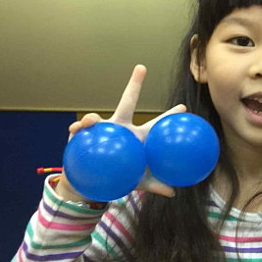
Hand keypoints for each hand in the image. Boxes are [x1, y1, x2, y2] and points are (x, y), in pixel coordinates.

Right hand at [65, 65, 186, 197]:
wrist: (93, 183)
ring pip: (99, 116)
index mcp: (137, 136)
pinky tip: (76, 130)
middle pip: (128, 102)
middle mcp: (120, 127)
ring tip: (91, 121)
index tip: (184, 106)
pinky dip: (78, 129)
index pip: (155, 124)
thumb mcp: (138, 182)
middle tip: (141, 68)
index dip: (169, 116)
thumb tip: (173, 193)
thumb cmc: (119, 178)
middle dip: (134, 85)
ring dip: (94, 117)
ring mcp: (101, 129)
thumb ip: (155, 186)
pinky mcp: (83, 136)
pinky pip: (80, 130)